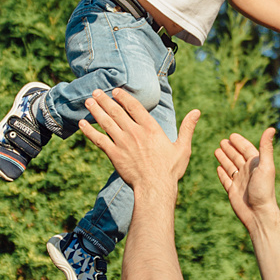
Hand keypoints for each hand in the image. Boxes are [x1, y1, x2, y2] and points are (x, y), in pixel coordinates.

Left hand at [77, 88, 199, 195]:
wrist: (155, 188)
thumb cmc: (170, 170)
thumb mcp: (183, 148)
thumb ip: (187, 128)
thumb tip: (197, 112)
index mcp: (151, 128)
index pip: (134, 107)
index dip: (124, 97)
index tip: (115, 90)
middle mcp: (135, 132)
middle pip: (116, 111)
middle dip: (105, 100)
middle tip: (96, 91)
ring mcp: (123, 143)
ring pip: (106, 122)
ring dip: (96, 110)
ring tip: (88, 101)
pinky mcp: (114, 155)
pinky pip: (99, 140)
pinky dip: (89, 131)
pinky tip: (81, 123)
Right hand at [214, 127, 279, 229]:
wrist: (258, 213)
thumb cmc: (264, 189)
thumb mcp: (266, 166)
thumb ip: (266, 147)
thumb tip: (271, 128)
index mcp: (256, 165)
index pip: (247, 149)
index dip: (240, 142)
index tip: (232, 135)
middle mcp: (248, 172)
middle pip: (237, 157)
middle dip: (230, 149)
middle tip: (222, 141)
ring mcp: (240, 181)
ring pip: (230, 167)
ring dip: (224, 158)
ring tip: (216, 151)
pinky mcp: (233, 191)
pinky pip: (226, 179)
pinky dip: (222, 173)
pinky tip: (218, 168)